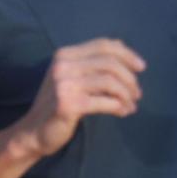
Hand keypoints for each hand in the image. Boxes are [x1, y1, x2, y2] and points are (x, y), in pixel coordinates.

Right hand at [9, 39, 144, 159]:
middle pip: (109, 63)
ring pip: (110, 81)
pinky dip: (119, 106)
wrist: (34, 132)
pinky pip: (104, 101)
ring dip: (126, 94)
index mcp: (65, 54)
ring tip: (131, 105)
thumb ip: (93, 64)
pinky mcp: (68, 104)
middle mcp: (63, 65)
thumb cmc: (58, 104)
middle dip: (130, 78)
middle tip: (137, 94)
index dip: (127, 54)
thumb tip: (125, 51)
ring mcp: (64, 84)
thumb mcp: (72, 77)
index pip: (103, 45)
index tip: (142, 68)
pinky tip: (122, 112)